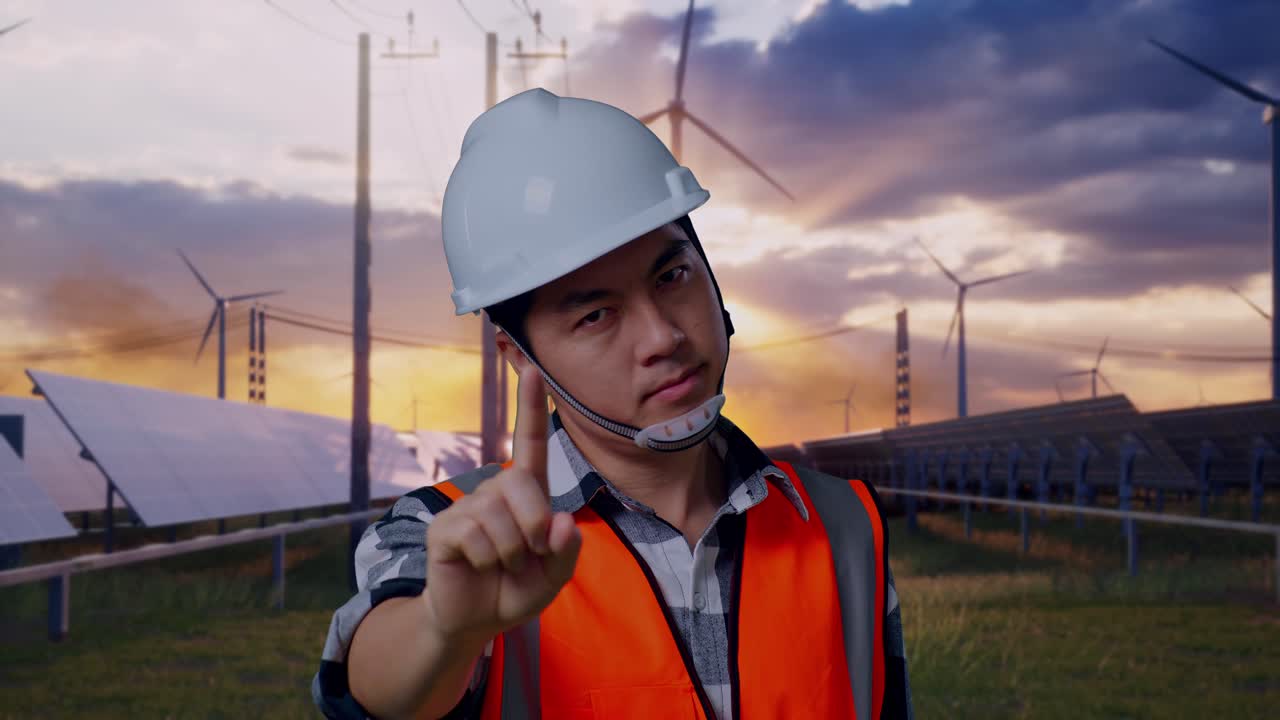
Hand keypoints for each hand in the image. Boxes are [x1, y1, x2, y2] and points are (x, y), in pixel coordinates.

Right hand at [424, 361, 581, 645]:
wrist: (476, 619)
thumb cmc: (517, 587)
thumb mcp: (555, 575)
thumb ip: (567, 550)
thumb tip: (560, 521)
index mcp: (527, 493)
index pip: (531, 444)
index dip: (531, 407)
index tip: (533, 370)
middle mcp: (495, 490)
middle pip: (521, 484)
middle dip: (535, 526)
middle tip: (530, 555)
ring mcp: (467, 507)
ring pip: (499, 516)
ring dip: (511, 551)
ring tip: (502, 565)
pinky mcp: (444, 529)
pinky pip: (474, 535)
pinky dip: (486, 559)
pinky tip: (478, 566)